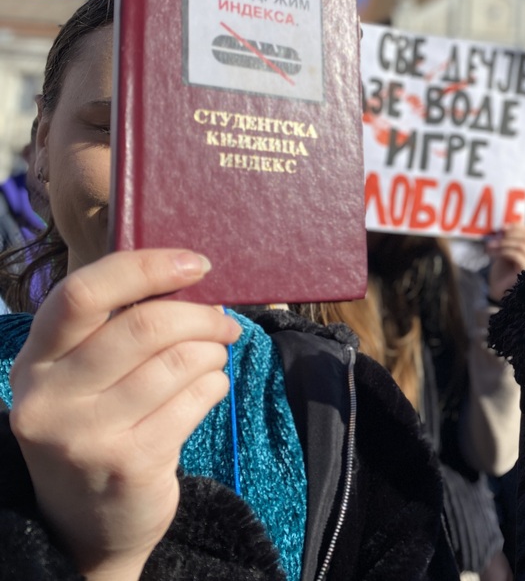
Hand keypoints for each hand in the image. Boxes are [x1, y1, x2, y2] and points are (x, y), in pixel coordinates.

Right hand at [8, 249, 239, 579]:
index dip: (146, 268)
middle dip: (201, 316)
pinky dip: (215, 386)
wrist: (86, 525)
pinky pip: (195, 400)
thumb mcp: (81, 377)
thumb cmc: (97, 425)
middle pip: (145, 326)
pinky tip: (208, 390)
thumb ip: (115, 327)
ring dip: (212, 353)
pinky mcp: (130, 463)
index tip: (196, 263)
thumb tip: (187, 275)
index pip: (83, 293)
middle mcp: (50, 398)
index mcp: (35, 360)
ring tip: (213, 358)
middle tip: (224, 322)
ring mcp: (87, 436)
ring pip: (179, 363)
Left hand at [485, 223, 524, 301]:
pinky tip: (492, 253)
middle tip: (493, 237)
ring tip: (489, 246)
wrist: (499, 297)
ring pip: (521, 245)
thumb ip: (504, 244)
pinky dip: (502, 251)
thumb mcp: (502, 257)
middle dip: (507, 234)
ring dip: (502, 243)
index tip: (501, 227)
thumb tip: (501, 229)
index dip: (515, 227)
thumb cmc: (500, 278)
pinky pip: (516, 255)